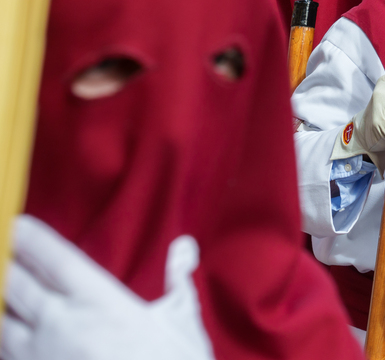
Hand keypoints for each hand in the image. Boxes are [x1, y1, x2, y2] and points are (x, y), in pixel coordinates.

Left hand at [1, 215, 213, 359]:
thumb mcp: (181, 325)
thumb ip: (177, 282)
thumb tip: (183, 248)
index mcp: (100, 302)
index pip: (55, 259)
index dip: (31, 238)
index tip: (17, 223)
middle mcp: (61, 326)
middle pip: (15, 286)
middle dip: (3, 265)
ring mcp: (40, 358)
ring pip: (1, 324)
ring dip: (2, 308)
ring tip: (5, 294)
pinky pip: (5, 357)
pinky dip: (3, 343)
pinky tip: (7, 336)